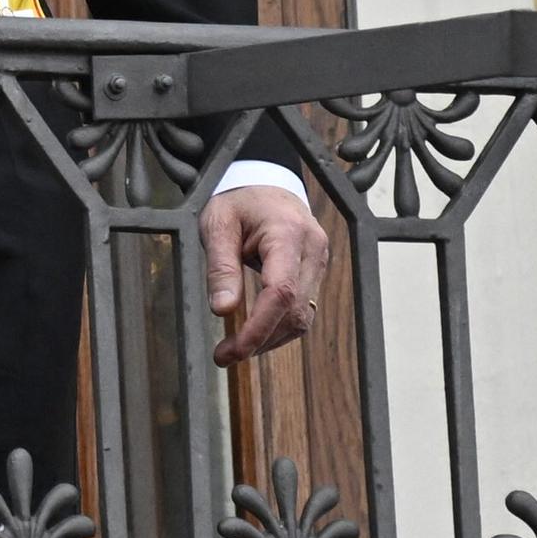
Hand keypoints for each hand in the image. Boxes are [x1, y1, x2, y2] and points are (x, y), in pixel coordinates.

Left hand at [204, 181, 331, 365]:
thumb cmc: (237, 200)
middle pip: (295, 311)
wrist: (265, 182)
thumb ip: (220, 267)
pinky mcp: (315, 272)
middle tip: (223, 356)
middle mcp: (313, 250)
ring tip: (234, 348)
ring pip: (302, 316)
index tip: (233, 350)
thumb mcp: (217, 224)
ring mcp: (319, 262)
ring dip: (270, 338)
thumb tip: (223, 311)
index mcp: (289, 233)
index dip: (259, 328)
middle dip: (260, 340)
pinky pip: (303, 309)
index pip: (281, 292)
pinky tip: (255, 332)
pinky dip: (279, 326)